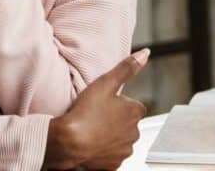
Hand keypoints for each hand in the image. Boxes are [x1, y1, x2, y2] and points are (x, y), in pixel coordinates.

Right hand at [43, 49, 149, 169]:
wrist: (70, 142)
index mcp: (135, 113)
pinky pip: (111, 155)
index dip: (119, 104)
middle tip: (96, 115)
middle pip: (127, 124)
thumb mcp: (105, 83)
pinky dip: (103, 151)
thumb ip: (126, 68)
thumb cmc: (86, 113)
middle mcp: (134, 133)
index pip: (134, 106)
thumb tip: (145, 54)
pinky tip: (91, 143)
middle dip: (115, 120)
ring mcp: (124, 150)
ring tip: (92, 129)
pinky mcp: (113, 164)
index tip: (105, 103)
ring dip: (110, 136)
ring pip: (120, 140)